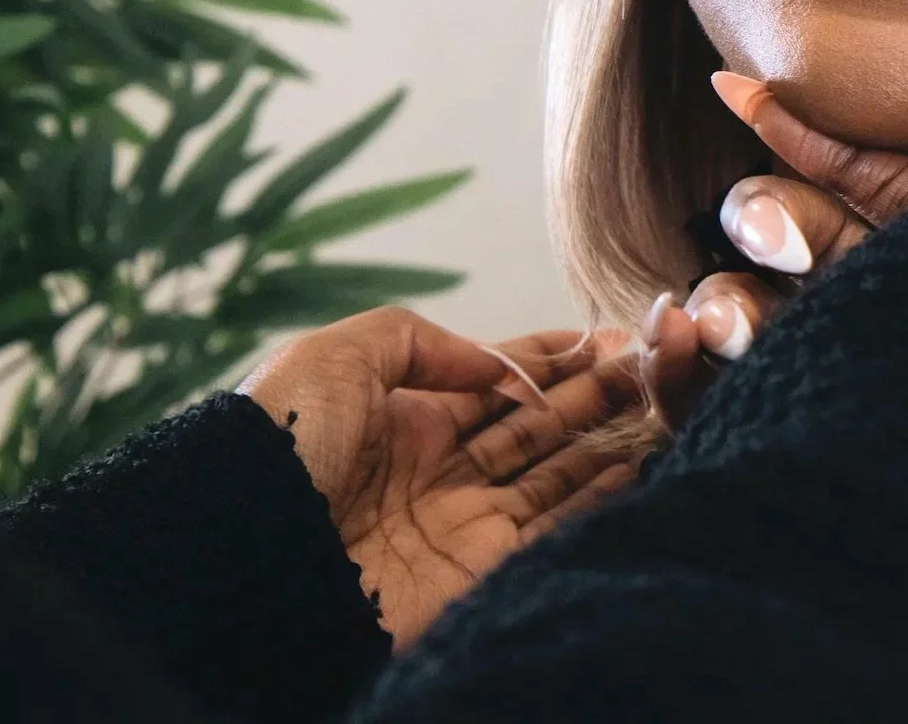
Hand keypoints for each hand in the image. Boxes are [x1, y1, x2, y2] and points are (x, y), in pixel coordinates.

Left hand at [238, 307, 644, 647]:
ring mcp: (461, 521)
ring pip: (555, 473)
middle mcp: (440, 467)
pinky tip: (639, 465)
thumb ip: (421, 342)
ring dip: (608, 439)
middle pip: (537, 424)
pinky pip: (551, 530)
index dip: (555, 358)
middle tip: (658, 360)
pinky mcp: (477, 571)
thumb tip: (496, 366)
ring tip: (665, 402)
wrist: (242, 550)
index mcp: (405, 415)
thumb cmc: (278, 443)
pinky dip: (599, 501)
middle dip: (596, 392)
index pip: (498, 381)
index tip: (612, 336)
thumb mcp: (338, 354)